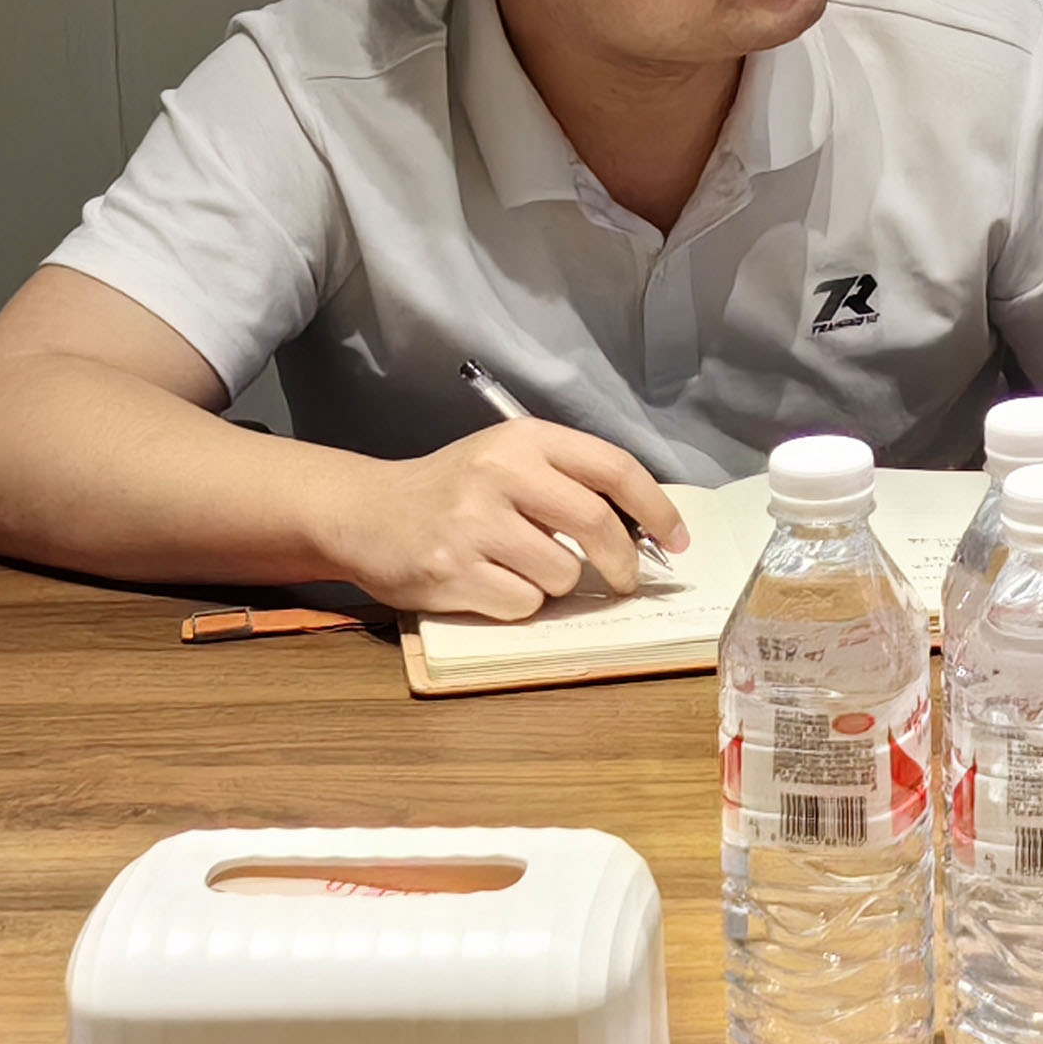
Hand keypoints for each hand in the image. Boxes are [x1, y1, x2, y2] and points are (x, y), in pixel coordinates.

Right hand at [314, 421, 688, 617]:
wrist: (364, 513)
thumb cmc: (453, 490)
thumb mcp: (509, 460)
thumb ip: (570, 482)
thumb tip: (647, 531)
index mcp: (525, 440)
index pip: (614, 468)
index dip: (657, 509)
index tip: (678, 540)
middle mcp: (500, 473)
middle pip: (598, 524)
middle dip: (625, 562)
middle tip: (626, 580)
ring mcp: (472, 524)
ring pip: (563, 573)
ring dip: (557, 582)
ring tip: (521, 566)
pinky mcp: (451, 571)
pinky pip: (523, 603)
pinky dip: (519, 603)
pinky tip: (489, 583)